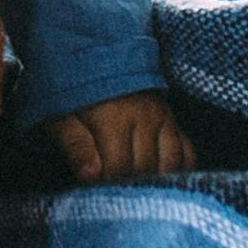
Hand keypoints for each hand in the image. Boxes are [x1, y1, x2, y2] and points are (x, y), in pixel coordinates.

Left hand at [49, 91, 194, 184]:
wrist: (93, 51)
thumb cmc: (71, 89)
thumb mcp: (60, 115)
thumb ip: (75, 146)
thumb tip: (90, 176)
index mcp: (114, 118)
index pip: (118, 168)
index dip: (105, 186)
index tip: (92, 193)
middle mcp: (144, 118)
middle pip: (144, 168)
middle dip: (127, 186)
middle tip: (112, 196)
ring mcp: (162, 118)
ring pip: (169, 163)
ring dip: (153, 180)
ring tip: (135, 192)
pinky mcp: (171, 119)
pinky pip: (186, 151)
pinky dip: (178, 169)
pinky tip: (163, 182)